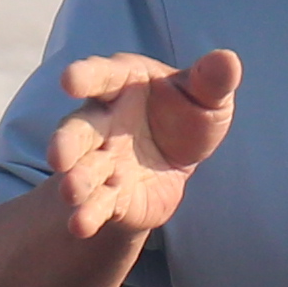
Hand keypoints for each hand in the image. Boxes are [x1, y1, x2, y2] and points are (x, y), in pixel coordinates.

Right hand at [48, 49, 239, 241]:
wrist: (176, 162)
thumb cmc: (185, 115)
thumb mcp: (205, 96)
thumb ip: (212, 81)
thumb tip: (228, 61)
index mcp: (121, 84)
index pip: (100, 76)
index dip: (84, 76)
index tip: (69, 79)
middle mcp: (103, 122)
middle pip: (78, 129)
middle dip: (67, 142)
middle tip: (59, 155)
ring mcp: (102, 161)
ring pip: (83, 170)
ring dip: (76, 182)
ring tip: (72, 193)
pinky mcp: (110, 196)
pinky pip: (97, 204)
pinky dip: (87, 215)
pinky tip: (80, 225)